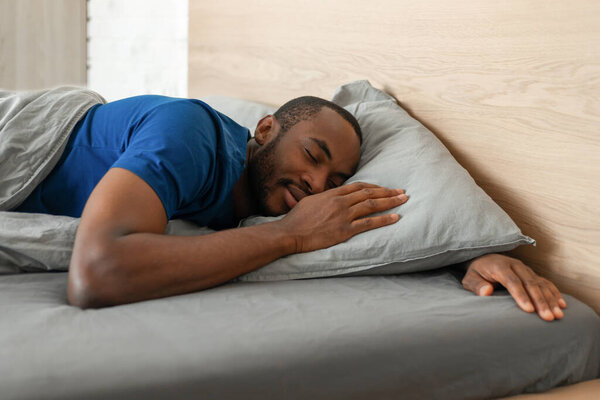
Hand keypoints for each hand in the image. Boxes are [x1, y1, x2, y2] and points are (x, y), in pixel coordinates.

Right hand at [277, 182, 407, 252]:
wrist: (290, 232)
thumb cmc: (296, 219)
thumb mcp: (309, 201)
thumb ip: (323, 198)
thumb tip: (329, 198)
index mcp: (332, 194)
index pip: (358, 186)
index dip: (374, 186)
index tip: (384, 188)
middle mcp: (341, 202)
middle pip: (369, 193)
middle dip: (387, 192)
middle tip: (402, 191)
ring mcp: (344, 216)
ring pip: (372, 205)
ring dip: (390, 202)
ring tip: (403, 200)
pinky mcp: (345, 230)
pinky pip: (369, 223)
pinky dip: (384, 219)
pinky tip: (395, 217)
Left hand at [461, 253, 566, 321]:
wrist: (484, 258)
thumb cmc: (476, 273)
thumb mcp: (469, 279)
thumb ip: (476, 285)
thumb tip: (486, 291)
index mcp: (499, 266)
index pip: (512, 281)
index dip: (520, 295)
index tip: (528, 310)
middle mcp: (515, 266)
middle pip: (530, 283)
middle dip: (540, 301)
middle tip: (547, 317)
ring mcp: (525, 269)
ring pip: (540, 283)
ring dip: (550, 299)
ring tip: (558, 315)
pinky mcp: (531, 273)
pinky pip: (545, 282)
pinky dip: (554, 293)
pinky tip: (561, 305)